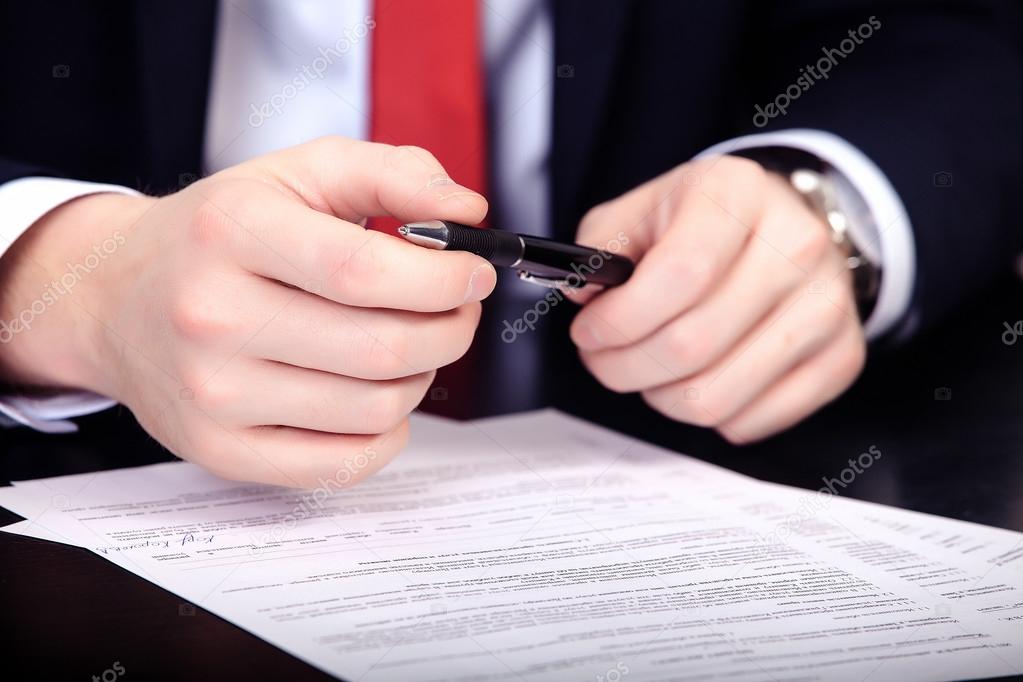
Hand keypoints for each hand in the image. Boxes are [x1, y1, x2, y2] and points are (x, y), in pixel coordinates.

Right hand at [0, 137, 495, 486]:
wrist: (114, 295)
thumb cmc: (217, 233)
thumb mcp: (297, 173)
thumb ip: (391, 174)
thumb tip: (469, 212)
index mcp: (234, 232)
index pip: (365, 271)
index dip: (444, 279)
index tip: (476, 275)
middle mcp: (214, 316)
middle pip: (382, 348)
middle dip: (450, 329)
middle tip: (456, 310)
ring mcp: (213, 394)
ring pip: (376, 408)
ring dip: (421, 377)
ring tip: (405, 343)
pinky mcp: (222, 449)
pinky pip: (345, 463)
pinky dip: (387, 433)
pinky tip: (378, 395)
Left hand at [568, 155, 865, 442]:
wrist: (784, 226)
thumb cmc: (701, 224)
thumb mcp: (640, 213)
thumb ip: (599, 250)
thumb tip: (584, 298)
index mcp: (737, 195)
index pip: (678, 275)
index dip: (618, 320)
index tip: (589, 332)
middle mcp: (795, 245)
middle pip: (691, 345)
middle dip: (623, 367)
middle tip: (604, 359)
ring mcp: (827, 306)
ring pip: (715, 397)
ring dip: (660, 397)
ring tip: (647, 369)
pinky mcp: (841, 358)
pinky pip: (751, 421)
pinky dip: (708, 414)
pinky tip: (697, 379)